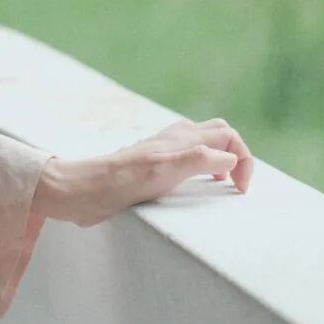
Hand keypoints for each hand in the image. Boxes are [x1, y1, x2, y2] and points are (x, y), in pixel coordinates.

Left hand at [45, 117, 253, 228]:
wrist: (79, 190)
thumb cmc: (117, 184)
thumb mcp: (160, 172)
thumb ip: (196, 159)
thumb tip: (230, 157)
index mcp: (180, 139)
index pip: (228, 136)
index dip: (244, 160)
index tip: (240, 191)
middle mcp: (173, 139)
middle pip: (219, 132)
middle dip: (237, 153)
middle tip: (235, 185)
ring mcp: (161, 148)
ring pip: (203, 140)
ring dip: (221, 156)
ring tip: (220, 184)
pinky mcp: (151, 162)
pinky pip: (186, 153)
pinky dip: (202, 163)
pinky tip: (193, 183)